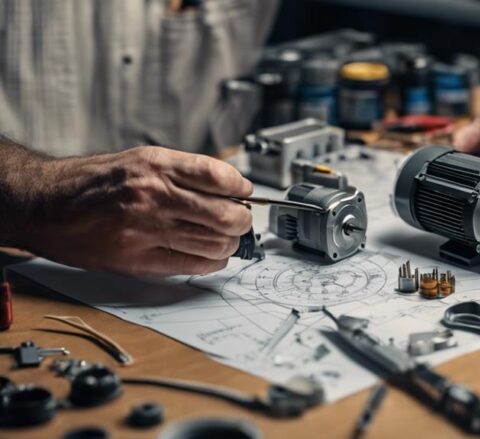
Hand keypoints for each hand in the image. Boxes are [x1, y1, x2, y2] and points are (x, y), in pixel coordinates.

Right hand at [18, 146, 252, 276]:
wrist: (48, 205)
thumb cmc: (95, 182)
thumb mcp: (141, 160)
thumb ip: (184, 172)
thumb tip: (229, 187)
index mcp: (156, 166)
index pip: (219, 176)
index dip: (241, 187)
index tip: (245, 192)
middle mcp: (154, 196)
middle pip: (224, 214)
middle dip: (242, 219)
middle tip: (241, 219)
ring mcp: (146, 230)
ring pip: (214, 244)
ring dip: (230, 243)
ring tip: (226, 238)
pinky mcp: (138, 260)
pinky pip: (192, 265)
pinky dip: (212, 262)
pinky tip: (211, 255)